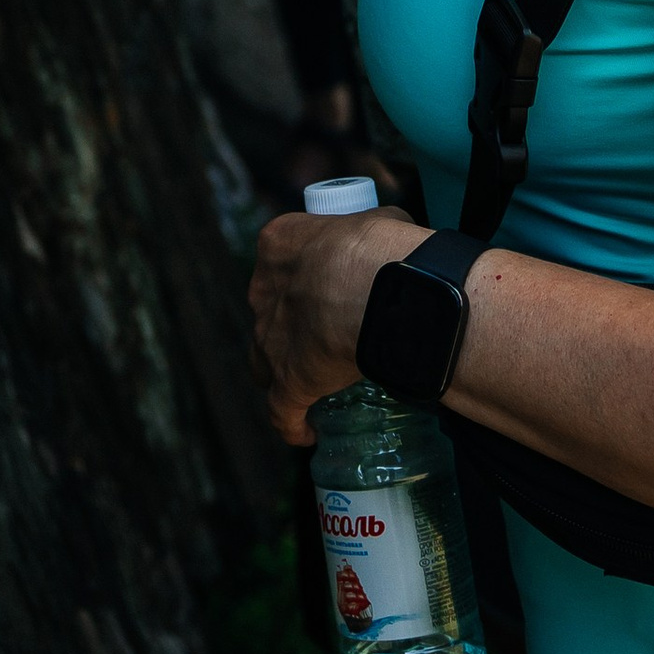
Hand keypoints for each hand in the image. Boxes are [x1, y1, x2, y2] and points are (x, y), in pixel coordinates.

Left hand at [248, 206, 418, 442]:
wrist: (375, 289)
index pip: (282, 263)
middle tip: (327, 336)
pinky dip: (291, 423)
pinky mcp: (286, 382)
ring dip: (282, 374)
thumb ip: (372, 233)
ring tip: (311, 386)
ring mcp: (269, 340)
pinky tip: (306, 433)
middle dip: (291, 326)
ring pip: (265, 363)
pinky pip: (281, 412)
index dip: (302, 278)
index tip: (326, 290)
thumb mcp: (377, 220)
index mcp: (278, 245)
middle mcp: (263, 291)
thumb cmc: (380, 249)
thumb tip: (389, 244)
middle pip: (269, 314)